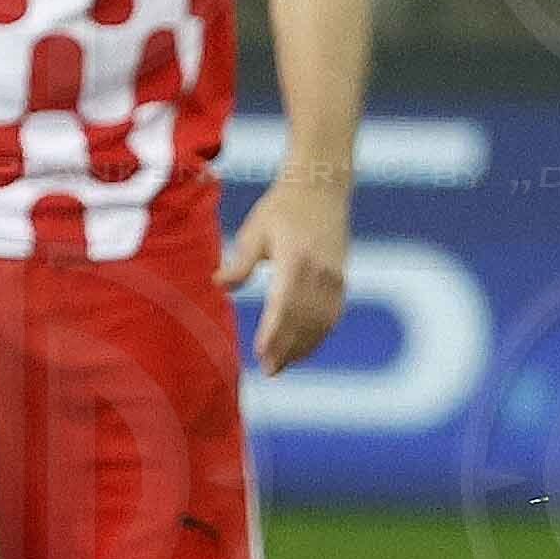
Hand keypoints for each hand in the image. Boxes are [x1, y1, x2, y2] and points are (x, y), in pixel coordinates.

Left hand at [220, 170, 350, 373]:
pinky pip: (331, 315)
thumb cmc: (281, 208)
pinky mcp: (341, 279)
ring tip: (282, 366)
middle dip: (286, 347)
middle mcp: (319, 271)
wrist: (321, 188)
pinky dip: (318, 335)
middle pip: (303, 318)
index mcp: (295, 258)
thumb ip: (240, 262)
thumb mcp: (256, 230)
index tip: (262, 352)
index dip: (275, 331)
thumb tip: (218, 284)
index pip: (284, 303)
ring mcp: (334, 277)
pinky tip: (303, 349)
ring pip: (320, 322)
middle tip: (268, 370)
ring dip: (302, 347)